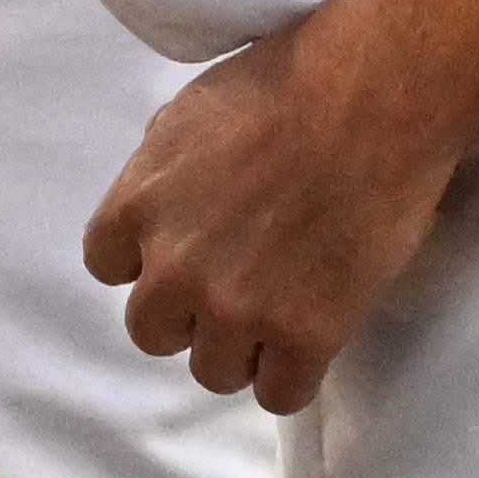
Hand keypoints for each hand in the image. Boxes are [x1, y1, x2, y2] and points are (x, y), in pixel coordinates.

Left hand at [81, 13, 458, 412]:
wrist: (371, 96)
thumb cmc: (286, 83)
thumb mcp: (189, 112)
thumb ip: (162, 169)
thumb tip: (160, 201)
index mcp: (138, 204)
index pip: (107, 265)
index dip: (147, 261)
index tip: (181, 252)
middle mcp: (174, 266)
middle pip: (151, 331)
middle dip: (188, 313)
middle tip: (233, 286)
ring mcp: (236, 307)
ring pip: (212, 371)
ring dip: (240, 348)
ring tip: (277, 313)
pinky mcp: (302, 335)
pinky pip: (277, 394)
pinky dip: (292, 375)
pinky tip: (310, 342)